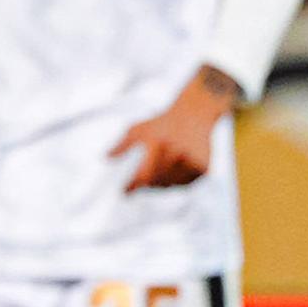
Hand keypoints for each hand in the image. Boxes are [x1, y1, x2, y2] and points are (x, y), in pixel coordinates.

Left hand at [110, 66, 238, 190]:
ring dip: (160, 183)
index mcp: (158, 144)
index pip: (141, 175)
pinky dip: (176, 181)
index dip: (132, 186)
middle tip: (140, 182)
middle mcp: (176, 154)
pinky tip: (172, 170)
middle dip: (145, 183)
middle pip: (154, 182)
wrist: (194, 114)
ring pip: (169, 185)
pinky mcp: (202, 169)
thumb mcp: (138, 129)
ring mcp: (190, 163)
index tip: (124, 192)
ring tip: (158, 171)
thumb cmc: (163, 122)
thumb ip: (122, 144)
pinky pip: (184, 184)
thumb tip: (106, 157)